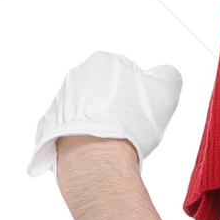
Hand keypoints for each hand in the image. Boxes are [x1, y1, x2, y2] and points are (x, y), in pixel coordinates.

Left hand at [27, 52, 182, 178]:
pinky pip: (72, 128)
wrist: (97, 158)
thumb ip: (168, 75)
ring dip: (99, 121)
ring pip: (87, 110)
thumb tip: (164, 75)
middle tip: (128, 127)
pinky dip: (83, 136)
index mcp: (102, 62)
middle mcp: (77, 77)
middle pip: (104, 90)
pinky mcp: (52, 126)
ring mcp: (61, 101)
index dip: (139, 94)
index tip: (142, 111)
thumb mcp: (166, 91)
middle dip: (116, 106)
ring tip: (112, 141)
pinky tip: (94, 147)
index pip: (126, 72)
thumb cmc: (128, 124)